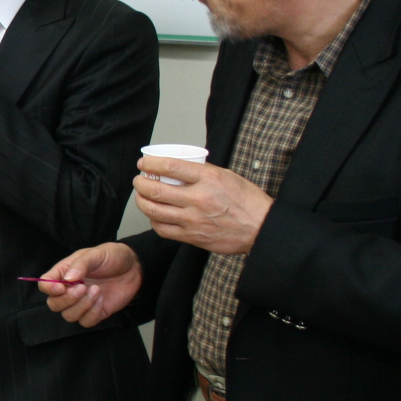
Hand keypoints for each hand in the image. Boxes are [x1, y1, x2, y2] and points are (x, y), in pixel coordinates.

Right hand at [36, 243, 141, 326]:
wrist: (134, 268)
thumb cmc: (112, 257)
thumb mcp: (96, 254)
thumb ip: (80, 264)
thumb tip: (67, 279)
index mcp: (64, 273)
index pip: (45, 284)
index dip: (49, 289)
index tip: (62, 287)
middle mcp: (69, 289)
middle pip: (54, 304)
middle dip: (67, 299)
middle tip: (84, 287)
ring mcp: (81, 303)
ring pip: (68, 316)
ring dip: (82, 306)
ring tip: (97, 290)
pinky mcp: (95, 313)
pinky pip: (85, 322)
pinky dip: (93, 313)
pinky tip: (101, 299)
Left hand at [134, 157, 271, 254]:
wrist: (261, 228)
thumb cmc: (247, 201)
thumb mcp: (227, 176)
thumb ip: (202, 173)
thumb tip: (178, 170)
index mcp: (208, 178)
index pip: (170, 166)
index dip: (151, 163)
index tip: (144, 163)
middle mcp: (199, 199)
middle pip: (156, 190)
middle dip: (140, 183)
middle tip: (138, 180)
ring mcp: (194, 220)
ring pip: (155, 211)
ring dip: (142, 202)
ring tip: (141, 196)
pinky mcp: (193, 237)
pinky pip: (163, 230)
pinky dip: (154, 221)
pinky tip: (155, 216)